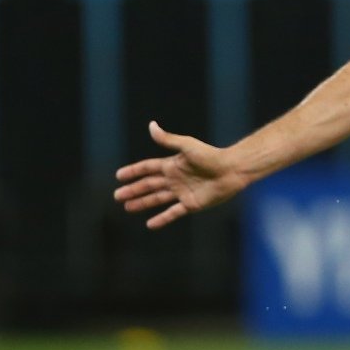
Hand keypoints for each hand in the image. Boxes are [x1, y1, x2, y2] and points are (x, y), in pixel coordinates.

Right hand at [113, 121, 245, 229]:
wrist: (232, 170)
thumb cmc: (211, 156)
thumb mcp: (187, 146)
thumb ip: (168, 139)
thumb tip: (151, 125)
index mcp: (172, 165)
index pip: (148, 168)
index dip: (134, 171)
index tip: (119, 176)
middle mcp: (175, 179)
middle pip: (149, 185)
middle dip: (133, 190)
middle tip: (117, 195)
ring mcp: (182, 192)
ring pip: (157, 199)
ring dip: (142, 203)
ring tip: (127, 207)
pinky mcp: (191, 204)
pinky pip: (173, 213)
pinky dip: (162, 218)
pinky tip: (150, 224)